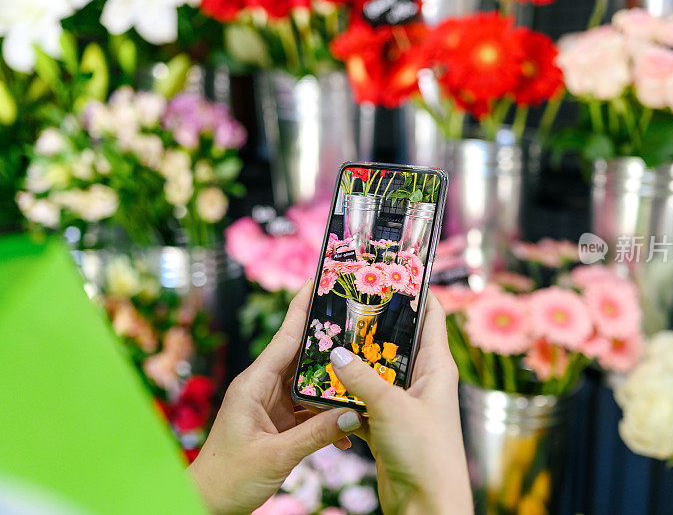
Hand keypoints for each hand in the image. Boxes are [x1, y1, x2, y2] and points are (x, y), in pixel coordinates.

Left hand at [189, 280, 361, 514]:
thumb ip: (317, 434)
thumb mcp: (276, 456)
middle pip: (301, 353)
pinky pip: (310, 407)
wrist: (208, 504)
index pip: (286, 337)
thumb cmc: (229, 478)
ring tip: (365, 369)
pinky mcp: (278, 421)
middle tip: (359, 317)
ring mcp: (271, 403)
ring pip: (309, 380)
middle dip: (329, 337)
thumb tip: (355, 414)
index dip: (304, 307)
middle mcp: (263, 386)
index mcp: (254, 383)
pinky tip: (350, 426)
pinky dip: (329, 413)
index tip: (321, 279)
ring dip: (334, 380)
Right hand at [330, 294, 472, 514]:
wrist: (427, 506)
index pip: (431, 315)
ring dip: (356, 358)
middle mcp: (422, 379)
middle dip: (374, 322)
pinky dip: (347, 390)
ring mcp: (404, 401)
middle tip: (345, 301)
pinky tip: (324, 380)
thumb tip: (336, 352)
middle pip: (398, 339)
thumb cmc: (424, 453)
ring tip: (328, 334)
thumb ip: (361, 378)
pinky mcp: (387, 423)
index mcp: (437, 366)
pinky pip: (364, 398)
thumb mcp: (390, 407)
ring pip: (377, 369)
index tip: (392, 268)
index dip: (415, 290)